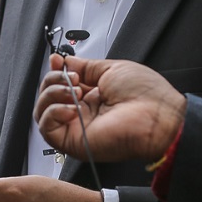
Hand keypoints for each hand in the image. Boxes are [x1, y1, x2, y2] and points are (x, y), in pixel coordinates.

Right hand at [34, 54, 185, 162]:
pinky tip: (71, 107)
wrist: (159, 116)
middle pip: (47, 96)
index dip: (54, 71)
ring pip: (42, 112)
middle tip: (72, 77)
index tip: (56, 60)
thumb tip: (65, 61)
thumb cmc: (147, 95)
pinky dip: (52, 112)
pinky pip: (46, 129)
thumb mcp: (111, 69)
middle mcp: (82, 112)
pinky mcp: (74, 142)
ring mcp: (77, 127)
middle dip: (53, 79)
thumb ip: (84, 66)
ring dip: (51, 94)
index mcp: (92, 96)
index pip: (60, 84)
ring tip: (73, 91)